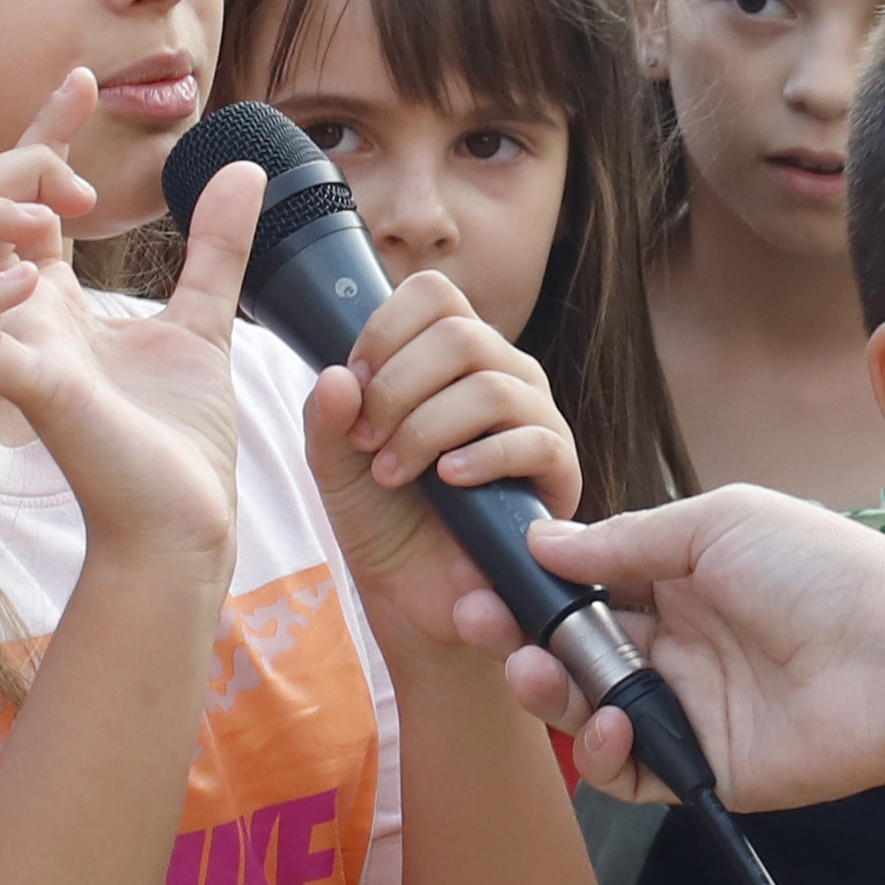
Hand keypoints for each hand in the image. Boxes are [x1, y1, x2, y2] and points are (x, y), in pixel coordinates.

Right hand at [0, 75, 246, 570]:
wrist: (191, 521)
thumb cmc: (180, 438)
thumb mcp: (204, 319)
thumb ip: (215, 245)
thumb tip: (243, 167)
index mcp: (52, 297)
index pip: (20, 191)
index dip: (40, 129)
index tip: (83, 82)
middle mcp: (20, 317)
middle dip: (11, 166)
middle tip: (81, 188)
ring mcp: (14, 352)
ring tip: (46, 219)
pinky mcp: (26, 393)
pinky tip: (33, 276)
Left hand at [298, 262, 577, 640]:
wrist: (413, 590)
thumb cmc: (382, 513)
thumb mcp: (334, 460)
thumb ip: (326, 416)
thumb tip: (338, 375)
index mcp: (449, 354)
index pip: (432, 294)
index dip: (385, 330)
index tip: (354, 383)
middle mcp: (499, 371)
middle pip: (460, 334)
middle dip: (398, 388)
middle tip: (366, 440)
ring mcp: (535, 416)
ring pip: (491, 386)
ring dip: (428, 428)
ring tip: (393, 472)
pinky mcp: (558, 467)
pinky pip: (533, 440)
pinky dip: (481, 457)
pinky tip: (447, 480)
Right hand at [472, 484, 884, 814]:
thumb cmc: (821, 573)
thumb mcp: (716, 526)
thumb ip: (626, 542)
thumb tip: (544, 541)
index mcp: (683, 580)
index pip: (587, 587)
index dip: (532, 588)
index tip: (482, 580)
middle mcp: (680, 645)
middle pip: (574, 651)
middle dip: (518, 638)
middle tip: (477, 624)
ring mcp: (689, 708)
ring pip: (589, 710)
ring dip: (547, 691)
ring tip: (530, 670)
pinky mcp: (702, 768)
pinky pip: (630, 771)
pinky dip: (603, 751)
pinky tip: (608, 723)